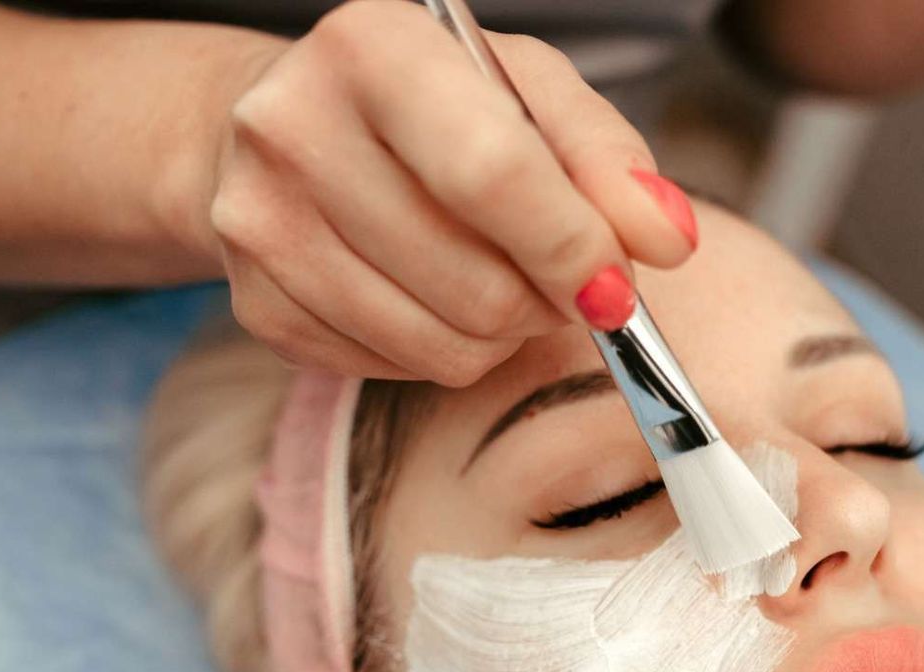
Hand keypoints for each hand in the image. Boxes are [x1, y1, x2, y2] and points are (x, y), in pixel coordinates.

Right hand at [193, 0, 698, 383]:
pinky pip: (395, 370)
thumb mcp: (528, 94)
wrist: (288, 125)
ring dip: (500, 336)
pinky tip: (430, 298)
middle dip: (544, 303)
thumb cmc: (431, 106)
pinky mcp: (256, 303)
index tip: (616, 286)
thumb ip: (609, 160)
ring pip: (441, 344)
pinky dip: (439, 352)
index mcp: (371, 49)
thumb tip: (667, 240)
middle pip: (475, 284)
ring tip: (496, 283)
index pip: (492, 175)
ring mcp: (261, 223)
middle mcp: (294, 128)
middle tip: (556, 281)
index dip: (572, 248)